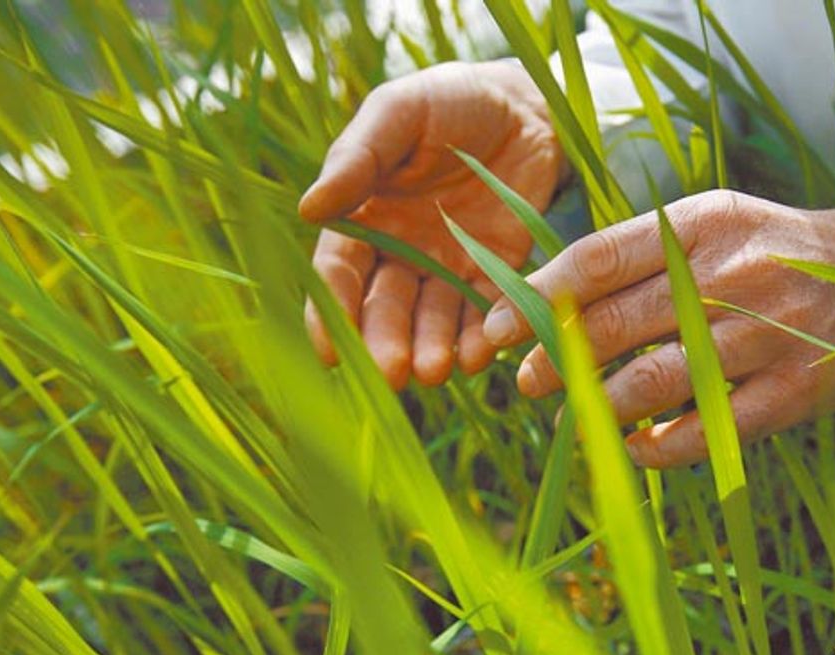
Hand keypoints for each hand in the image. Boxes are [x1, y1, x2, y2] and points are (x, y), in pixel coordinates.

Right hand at [299, 61, 563, 388]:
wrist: (526, 103)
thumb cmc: (450, 100)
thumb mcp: (398, 113)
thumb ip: (357, 158)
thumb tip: (308, 209)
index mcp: (365, 216)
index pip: (341, 272)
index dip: (333, 311)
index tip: (330, 350)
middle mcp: (403, 250)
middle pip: (386, 308)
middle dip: (385, 343)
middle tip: (392, 373)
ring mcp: (451, 264)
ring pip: (434, 319)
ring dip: (432, 348)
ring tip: (435, 370)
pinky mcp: (500, 269)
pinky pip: (488, 310)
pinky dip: (483, 335)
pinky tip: (480, 355)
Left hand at [482, 190, 834, 467]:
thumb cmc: (777, 250)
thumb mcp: (717, 223)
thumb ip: (644, 252)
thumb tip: (552, 298)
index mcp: (704, 224)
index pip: (597, 258)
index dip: (535, 298)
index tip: (493, 328)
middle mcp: (730, 276)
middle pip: (614, 325)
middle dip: (553, 361)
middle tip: (525, 382)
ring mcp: (763, 338)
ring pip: (652, 382)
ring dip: (597, 407)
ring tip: (575, 416)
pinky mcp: (790, 393)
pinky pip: (705, 433)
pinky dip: (657, 448)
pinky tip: (633, 448)